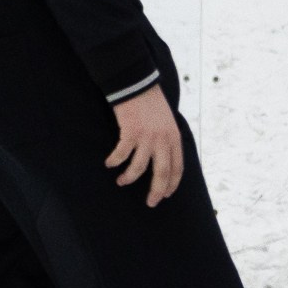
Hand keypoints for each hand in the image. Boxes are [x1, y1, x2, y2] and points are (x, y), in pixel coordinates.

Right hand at [106, 83, 184, 206]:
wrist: (138, 85)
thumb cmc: (151, 104)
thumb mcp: (167, 122)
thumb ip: (167, 140)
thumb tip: (163, 158)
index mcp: (174, 138)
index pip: (177, 167)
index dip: (172, 183)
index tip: (167, 194)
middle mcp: (163, 140)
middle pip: (161, 173)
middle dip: (156, 191)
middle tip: (151, 203)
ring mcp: (147, 137)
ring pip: (139, 168)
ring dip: (129, 178)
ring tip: (122, 182)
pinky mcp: (131, 133)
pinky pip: (122, 155)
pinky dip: (115, 161)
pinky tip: (110, 164)